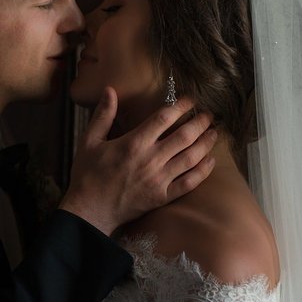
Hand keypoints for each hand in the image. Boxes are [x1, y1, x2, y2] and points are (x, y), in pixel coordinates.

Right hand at [61, 87, 216, 235]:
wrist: (90, 210)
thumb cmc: (88, 175)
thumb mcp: (88, 142)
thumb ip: (103, 115)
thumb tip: (110, 90)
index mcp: (133, 143)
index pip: (164, 118)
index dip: (181, 106)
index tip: (190, 100)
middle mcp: (150, 160)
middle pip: (184, 136)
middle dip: (200, 122)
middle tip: (208, 114)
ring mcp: (159, 180)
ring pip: (191, 157)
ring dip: (206, 143)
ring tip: (214, 133)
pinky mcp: (162, 197)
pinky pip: (189, 183)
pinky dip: (203, 171)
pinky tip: (210, 161)